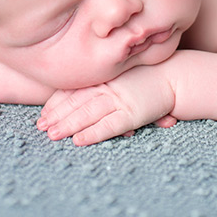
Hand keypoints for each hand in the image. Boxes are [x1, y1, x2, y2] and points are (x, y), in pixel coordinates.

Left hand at [36, 65, 175, 145]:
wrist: (175, 76)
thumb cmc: (148, 76)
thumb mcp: (121, 75)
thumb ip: (102, 83)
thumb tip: (79, 96)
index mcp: (104, 77)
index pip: (74, 89)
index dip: (56, 103)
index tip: (43, 115)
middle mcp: (108, 86)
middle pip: (76, 101)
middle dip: (57, 115)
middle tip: (41, 128)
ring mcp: (120, 99)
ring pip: (88, 113)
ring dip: (68, 125)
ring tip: (53, 135)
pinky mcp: (132, 113)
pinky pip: (108, 126)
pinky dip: (92, 133)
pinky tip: (79, 140)